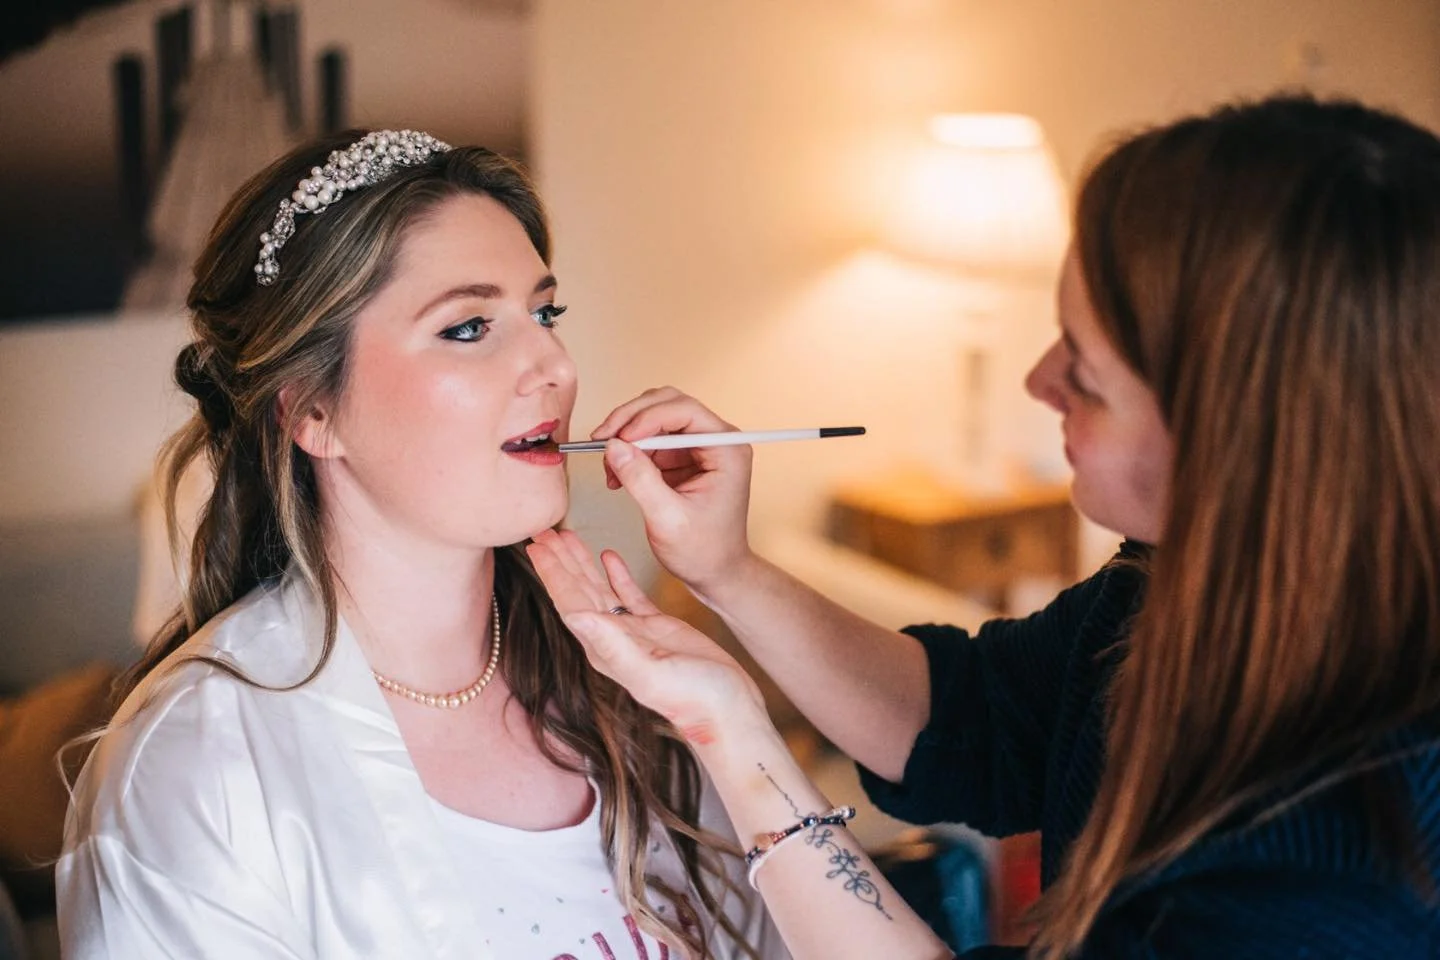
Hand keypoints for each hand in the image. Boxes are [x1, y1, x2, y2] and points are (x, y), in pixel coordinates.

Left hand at [526, 529, 767, 745]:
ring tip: (568, 536)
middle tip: (542, 530)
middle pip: (578, 592)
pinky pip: (629, 595)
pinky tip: (608, 555)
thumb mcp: (651, 673)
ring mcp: (634, 633)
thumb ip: (613, 646)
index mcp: (605, 649)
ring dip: (582, 563)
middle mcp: (612, 640)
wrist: (727, 710)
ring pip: (600, 589)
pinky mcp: (657, 627)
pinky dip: (616, 573)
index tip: (536, 545)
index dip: (553, 572)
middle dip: (560, 562)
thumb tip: (576, 616)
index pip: (570, 602)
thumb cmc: (693, 699)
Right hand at [588, 388, 754, 595]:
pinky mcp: (682, 458)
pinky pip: (649, 440)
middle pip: (667, 405)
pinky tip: (617, 475)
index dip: (646, 418)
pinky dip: (628, 451)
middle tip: (602, 440)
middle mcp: (715, 442)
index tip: (619, 438)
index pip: (684, 410)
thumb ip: (641, 480)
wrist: (715, 573)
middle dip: (630, 420)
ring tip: (609, 466)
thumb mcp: (668, 519)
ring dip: (626, 436)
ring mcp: (698, 448)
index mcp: (726, 450)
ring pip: (654, 418)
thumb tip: (614, 446)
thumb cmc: (704, 552)